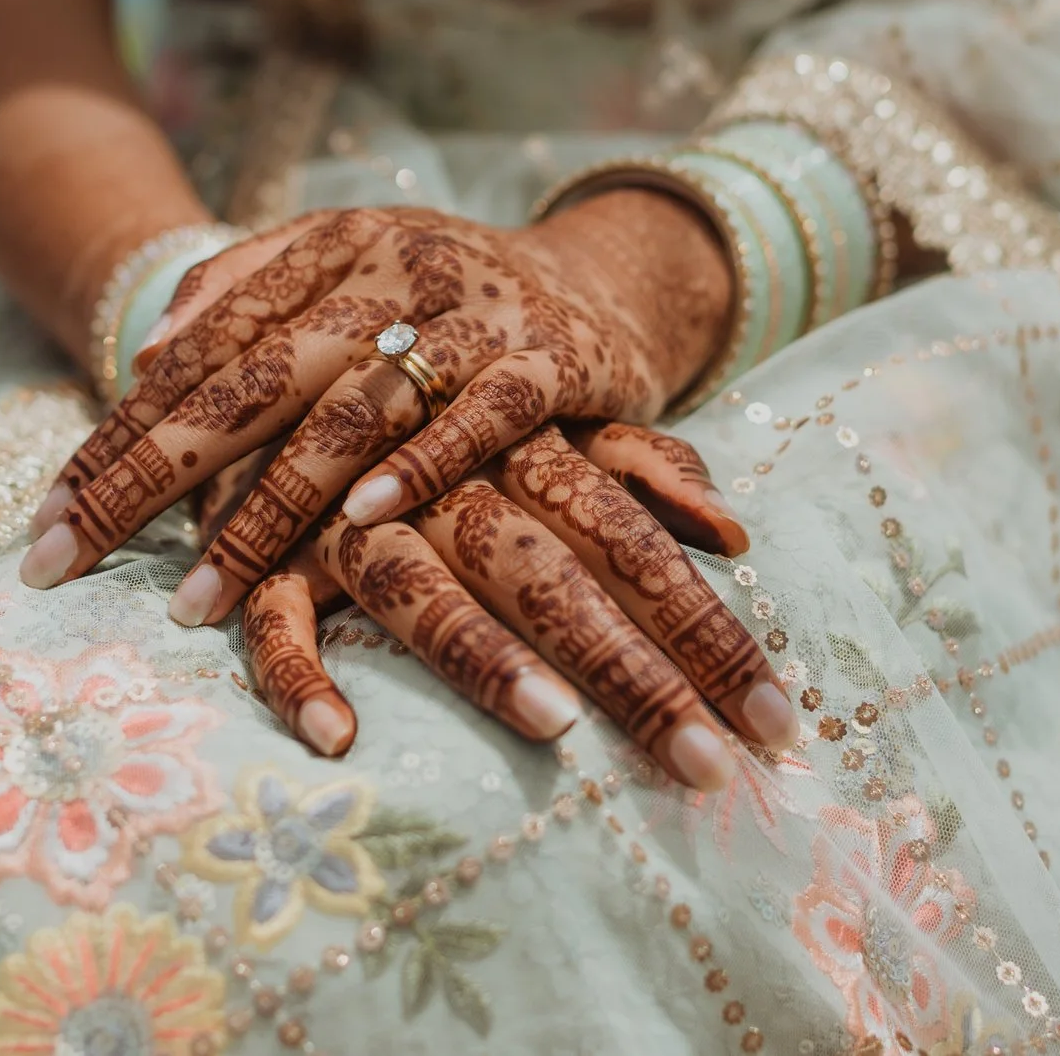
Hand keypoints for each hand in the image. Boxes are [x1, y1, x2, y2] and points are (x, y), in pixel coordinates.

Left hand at [23, 193, 731, 619]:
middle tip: (65, 560)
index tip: (44, 524)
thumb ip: (244, 293)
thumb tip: (143, 355)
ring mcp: (469, 312)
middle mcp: (388, 268)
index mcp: (325, 245)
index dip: (116, 438)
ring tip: (193, 596)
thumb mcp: (345, 267)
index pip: (197, 350)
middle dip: (148, 479)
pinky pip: (475, 419)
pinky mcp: (549, 357)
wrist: (611, 276)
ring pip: (348, 410)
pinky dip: (420, 468)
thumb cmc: (446, 297)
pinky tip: (360, 522)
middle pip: (246, 383)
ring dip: (267, 511)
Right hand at [218, 423, 793, 787]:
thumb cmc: (456, 383)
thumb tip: (735, 530)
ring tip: (559, 726)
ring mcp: (356, 514)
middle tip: (711, 769)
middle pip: (550, 578)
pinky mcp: (276, 545)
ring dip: (485, 657)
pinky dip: (300, 672)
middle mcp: (453, 482)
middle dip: (634, 672)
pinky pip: (279, 616)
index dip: (708, 634)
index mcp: (530, 450)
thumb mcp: (554, 409)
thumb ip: (642, 463)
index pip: (636, 549)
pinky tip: (341, 740)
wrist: (311, 289)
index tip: (783, 729)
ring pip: (422, 587)